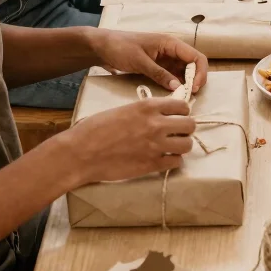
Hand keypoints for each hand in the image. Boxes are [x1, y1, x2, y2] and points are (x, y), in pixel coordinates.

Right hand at [65, 97, 195, 185]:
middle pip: (190, 124)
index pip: (182, 106)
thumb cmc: (95, 129)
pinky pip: (176, 162)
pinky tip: (164, 159)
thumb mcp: (123, 110)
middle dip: (185, 129)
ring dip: (182, 145)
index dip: (182, 112)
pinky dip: (173, 161)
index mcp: (148, 107)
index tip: (178, 116)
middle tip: (177, 133)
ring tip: (172, 147)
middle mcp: (156, 124)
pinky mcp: (152, 164)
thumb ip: (144, 112)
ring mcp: (156, 145)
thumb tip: (160, 114)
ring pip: (187, 144)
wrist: (81, 153)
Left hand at [90, 29, 208, 92]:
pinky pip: (173, 76)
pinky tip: (172, 94)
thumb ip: (159, 74)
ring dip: (185, 84)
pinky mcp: (159, 66)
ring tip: (181, 97)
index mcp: (171, 43)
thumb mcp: (140, 61)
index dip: (200, 73)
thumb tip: (178, 87)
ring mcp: (166, 59)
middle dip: (195, 80)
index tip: (194, 89)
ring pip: (184, 72)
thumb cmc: (120, 48)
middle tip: (188, 96)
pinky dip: (175, 85)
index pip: (196, 57)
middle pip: (193, 65)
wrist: (102, 46)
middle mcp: (172, 50)